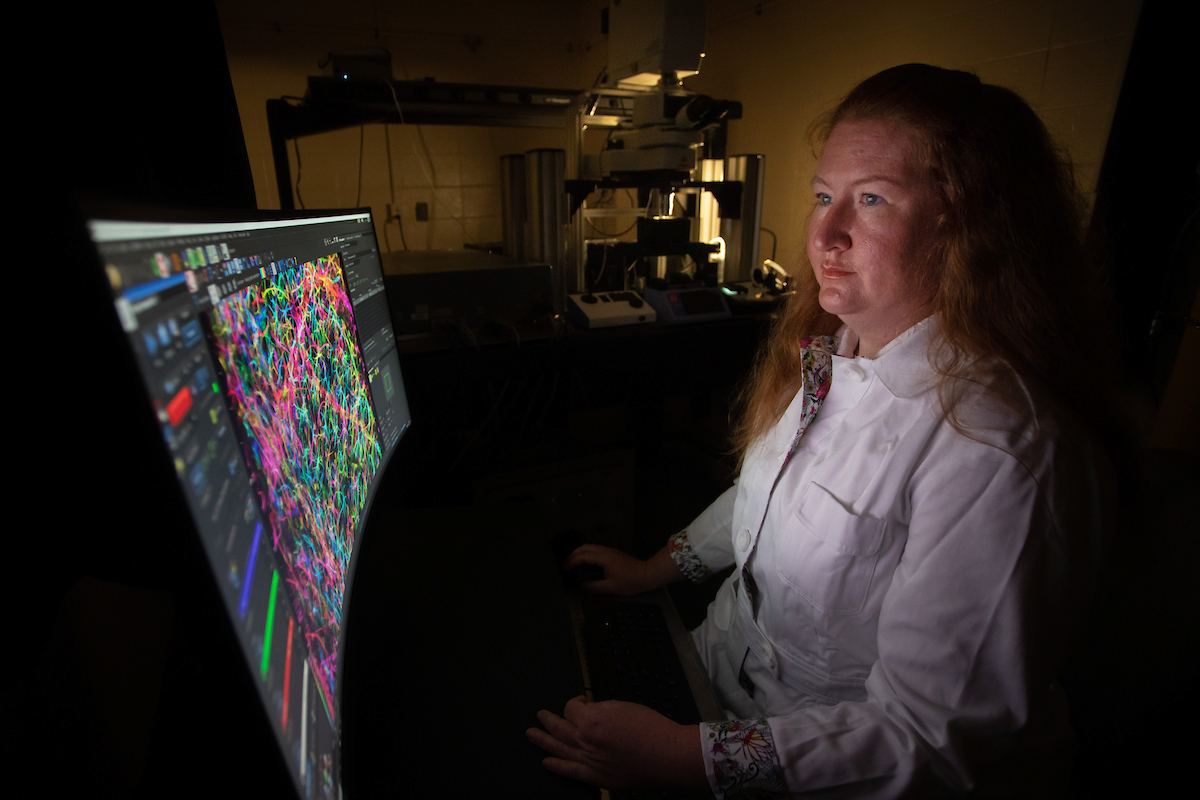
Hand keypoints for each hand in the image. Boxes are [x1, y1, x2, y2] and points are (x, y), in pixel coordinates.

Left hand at [526, 695, 706, 790]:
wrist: (667, 755)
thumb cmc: (651, 729)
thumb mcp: (624, 707)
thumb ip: (602, 710)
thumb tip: (592, 712)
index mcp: (592, 719)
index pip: (571, 708)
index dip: (574, 703)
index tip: (579, 703)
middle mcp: (585, 740)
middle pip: (559, 728)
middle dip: (548, 719)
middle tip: (540, 715)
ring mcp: (589, 760)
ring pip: (558, 748)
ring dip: (542, 740)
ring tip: (531, 734)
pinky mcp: (597, 776)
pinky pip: (570, 771)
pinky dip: (557, 766)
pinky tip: (546, 762)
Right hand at [564, 544, 682, 595]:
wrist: (647, 574)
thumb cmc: (631, 582)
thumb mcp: (612, 588)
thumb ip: (594, 587)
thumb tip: (582, 585)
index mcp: (604, 558)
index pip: (583, 556)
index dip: (571, 562)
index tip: (564, 570)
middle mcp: (605, 551)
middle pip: (584, 548)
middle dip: (572, 555)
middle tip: (564, 566)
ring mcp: (609, 550)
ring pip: (589, 547)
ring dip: (578, 554)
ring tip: (571, 564)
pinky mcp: (612, 553)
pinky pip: (594, 550)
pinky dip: (585, 554)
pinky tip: (583, 563)